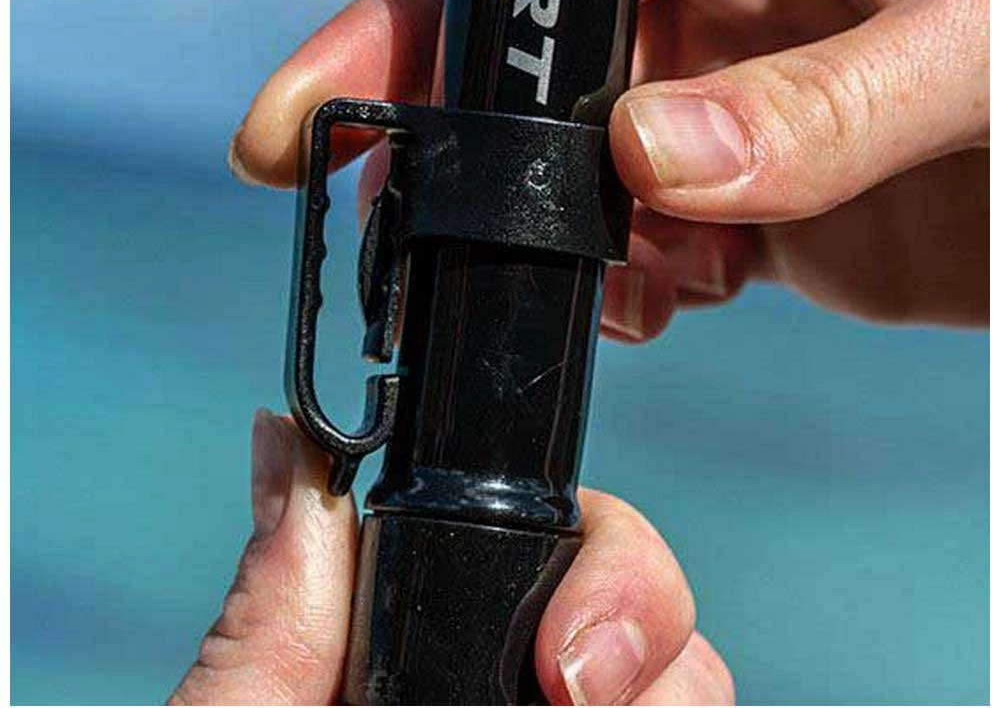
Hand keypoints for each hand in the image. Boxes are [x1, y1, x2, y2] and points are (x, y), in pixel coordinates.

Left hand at [169, 413, 732, 704]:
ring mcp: (574, 707)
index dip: (575, 550)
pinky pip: (715, 712)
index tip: (561, 639)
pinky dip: (687, 711)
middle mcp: (505, 668)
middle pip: (635, 586)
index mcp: (418, 637)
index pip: (526, 533)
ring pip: (692, 669)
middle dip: (640, 611)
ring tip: (582, 709)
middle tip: (574, 689)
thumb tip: (282, 432)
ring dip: (671, 685)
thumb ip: (279, 596)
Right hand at [228, 0, 987, 336]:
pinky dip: (632, 283)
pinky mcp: (747, 182)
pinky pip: (640, 233)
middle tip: (413, 233)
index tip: (323, 108)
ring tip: (646, 277)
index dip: (427, 19)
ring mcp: (728, 86)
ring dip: (563, 235)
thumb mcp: (987, 47)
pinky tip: (681, 296)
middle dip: (470, 149)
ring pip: (574, 162)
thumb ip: (827, 103)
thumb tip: (650, 159)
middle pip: (538, 60)